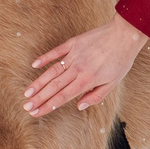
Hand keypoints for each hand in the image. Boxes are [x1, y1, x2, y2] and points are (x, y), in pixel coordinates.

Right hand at [24, 14, 146, 116]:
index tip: (36, 113)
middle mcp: (77, 69)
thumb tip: (79, 106)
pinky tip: (34, 65)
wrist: (124, 35)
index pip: (63, 97)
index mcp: (87, 80)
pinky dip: (44, 58)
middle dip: (39, 98)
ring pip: (52, 71)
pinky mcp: (73, 43)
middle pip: (54, 86)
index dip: (48, 106)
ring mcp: (74, 55)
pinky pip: (55, 52)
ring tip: (27, 93)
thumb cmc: (120, 60)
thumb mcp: (113, 83)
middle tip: (26, 107)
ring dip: (38, 83)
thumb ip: (95, 96)